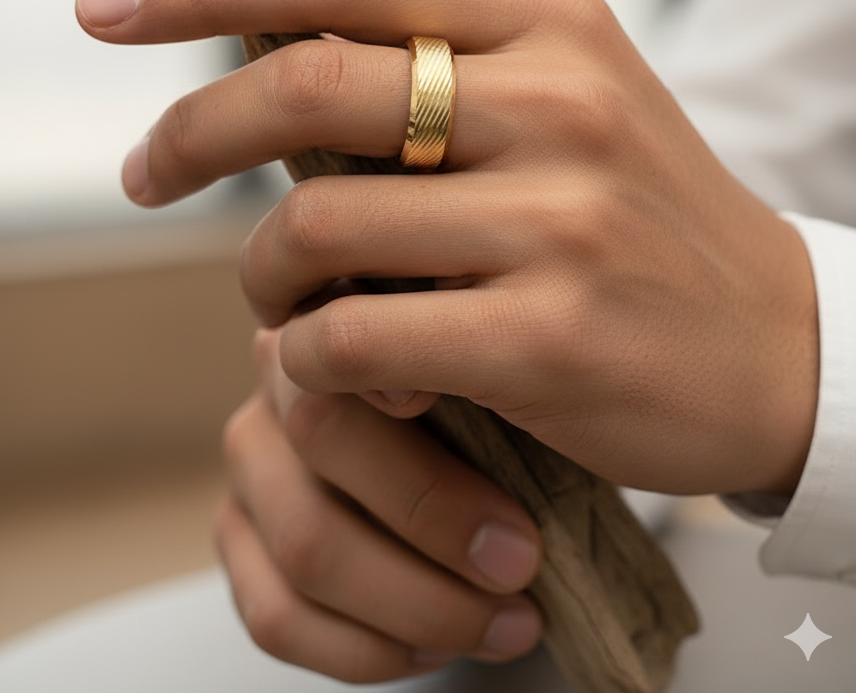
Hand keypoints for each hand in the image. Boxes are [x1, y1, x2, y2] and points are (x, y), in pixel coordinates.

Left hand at [76, 0, 817, 495]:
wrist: (773, 343)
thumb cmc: (634, 219)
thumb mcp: (559, 106)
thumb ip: (429, 74)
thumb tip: (253, 61)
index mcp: (550, 21)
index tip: (107, 2)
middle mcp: (560, 99)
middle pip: (308, 84)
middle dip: (193, 130)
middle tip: (145, 172)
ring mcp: (560, 217)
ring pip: (319, 223)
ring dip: (262, 271)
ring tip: (277, 297)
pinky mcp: (548, 334)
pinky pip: (355, 335)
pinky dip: (311, 354)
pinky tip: (336, 363)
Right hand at [216, 321, 542, 680]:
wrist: (493, 460)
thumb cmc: (511, 403)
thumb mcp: (510, 365)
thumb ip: (484, 367)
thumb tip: (508, 405)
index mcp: (344, 304)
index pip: (357, 347)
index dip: (424, 415)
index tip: (516, 499)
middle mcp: (278, 370)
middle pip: (324, 434)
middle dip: (434, 516)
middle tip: (523, 562)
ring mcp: (251, 453)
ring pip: (305, 542)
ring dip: (416, 603)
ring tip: (508, 622)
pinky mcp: (236, 533)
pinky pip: (275, 613)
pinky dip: (365, 648)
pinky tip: (438, 647)